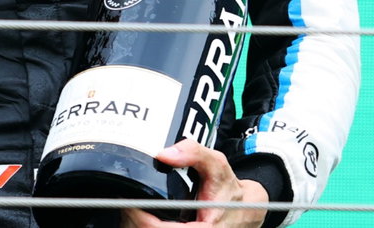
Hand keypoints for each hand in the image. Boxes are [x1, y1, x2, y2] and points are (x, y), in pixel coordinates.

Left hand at [123, 141, 267, 226]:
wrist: (246, 209)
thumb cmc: (229, 190)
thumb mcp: (217, 166)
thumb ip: (194, 153)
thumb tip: (163, 154)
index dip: (140, 219)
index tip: (130, 202)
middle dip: (134, 221)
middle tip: (127, 201)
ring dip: (137, 224)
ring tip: (132, 208)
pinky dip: (146, 226)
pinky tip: (143, 216)